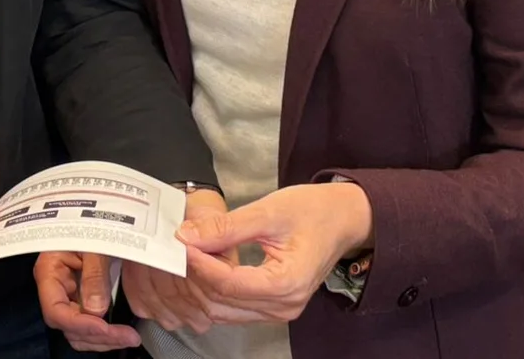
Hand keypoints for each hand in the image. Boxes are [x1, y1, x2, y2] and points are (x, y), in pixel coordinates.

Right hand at [36, 189, 231, 349]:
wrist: (106, 208)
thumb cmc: (97, 218)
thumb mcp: (97, 241)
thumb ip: (95, 274)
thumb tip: (95, 310)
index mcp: (50, 270)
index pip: (55, 309)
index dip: (79, 323)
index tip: (104, 327)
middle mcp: (55, 287)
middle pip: (67, 326)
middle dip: (95, 336)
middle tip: (125, 336)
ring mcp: (69, 294)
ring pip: (77, 331)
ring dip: (101, 339)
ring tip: (127, 337)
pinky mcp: (82, 297)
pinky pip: (88, 324)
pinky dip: (103, 333)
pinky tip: (121, 332)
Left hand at [180, 183, 371, 324]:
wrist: (343, 220)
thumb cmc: (313, 211)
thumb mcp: (269, 211)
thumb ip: (226, 227)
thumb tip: (186, 236)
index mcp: (287, 283)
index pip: (227, 283)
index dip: (198, 263)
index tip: (180, 241)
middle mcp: (284, 306)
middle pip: (221, 301)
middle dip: (195, 275)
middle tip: (181, 245)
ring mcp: (279, 312)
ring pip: (223, 309)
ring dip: (202, 285)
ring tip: (191, 253)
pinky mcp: (273, 308)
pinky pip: (233, 308)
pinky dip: (215, 289)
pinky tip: (207, 265)